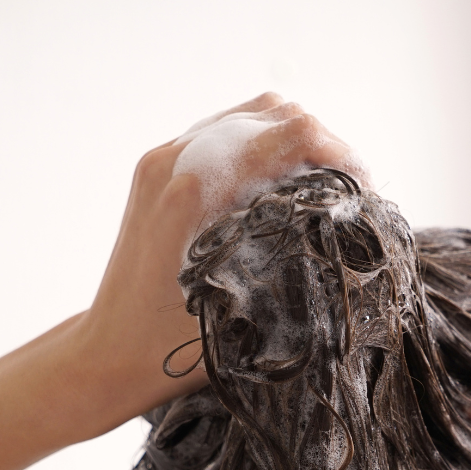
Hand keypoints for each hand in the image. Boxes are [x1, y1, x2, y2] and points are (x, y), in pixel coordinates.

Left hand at [68, 93, 368, 436]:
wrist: (106, 353)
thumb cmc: (168, 349)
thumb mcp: (242, 313)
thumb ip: (293, 269)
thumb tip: (353, 248)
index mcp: (196, 190)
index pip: (291, 134)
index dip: (341, 155)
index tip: (364, 191)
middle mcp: (176, 160)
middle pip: (275, 114)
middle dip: (325, 144)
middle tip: (351, 190)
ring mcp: (163, 160)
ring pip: (251, 115)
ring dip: (297, 142)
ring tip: (324, 185)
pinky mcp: (159, 170)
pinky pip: (226, 133)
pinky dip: (266, 147)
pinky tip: (284, 187)